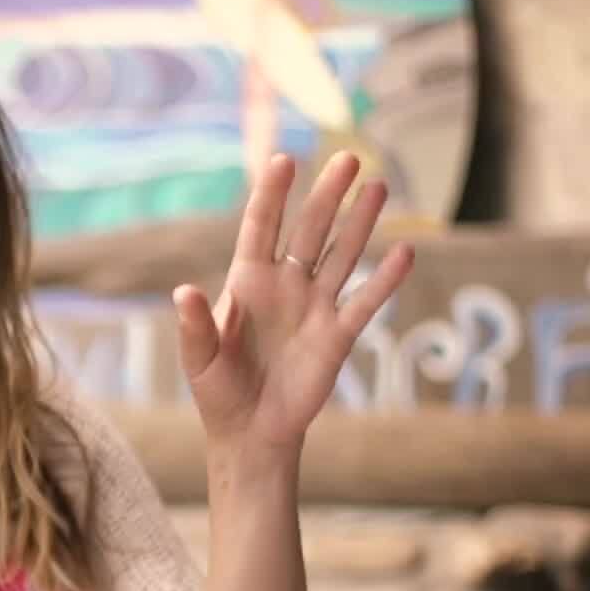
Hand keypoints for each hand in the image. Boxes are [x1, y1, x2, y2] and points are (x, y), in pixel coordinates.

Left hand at [173, 152, 413, 459]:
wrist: (251, 433)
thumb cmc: (218, 392)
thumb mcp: (199, 360)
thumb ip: (196, 326)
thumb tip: (183, 292)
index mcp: (247, 283)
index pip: (261, 227)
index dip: (272, 194)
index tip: (284, 159)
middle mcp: (285, 286)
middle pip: (310, 230)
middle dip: (328, 195)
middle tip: (349, 158)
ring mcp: (314, 307)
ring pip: (341, 256)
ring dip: (360, 223)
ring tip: (379, 187)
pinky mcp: (337, 336)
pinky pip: (364, 302)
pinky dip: (384, 280)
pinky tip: (405, 252)